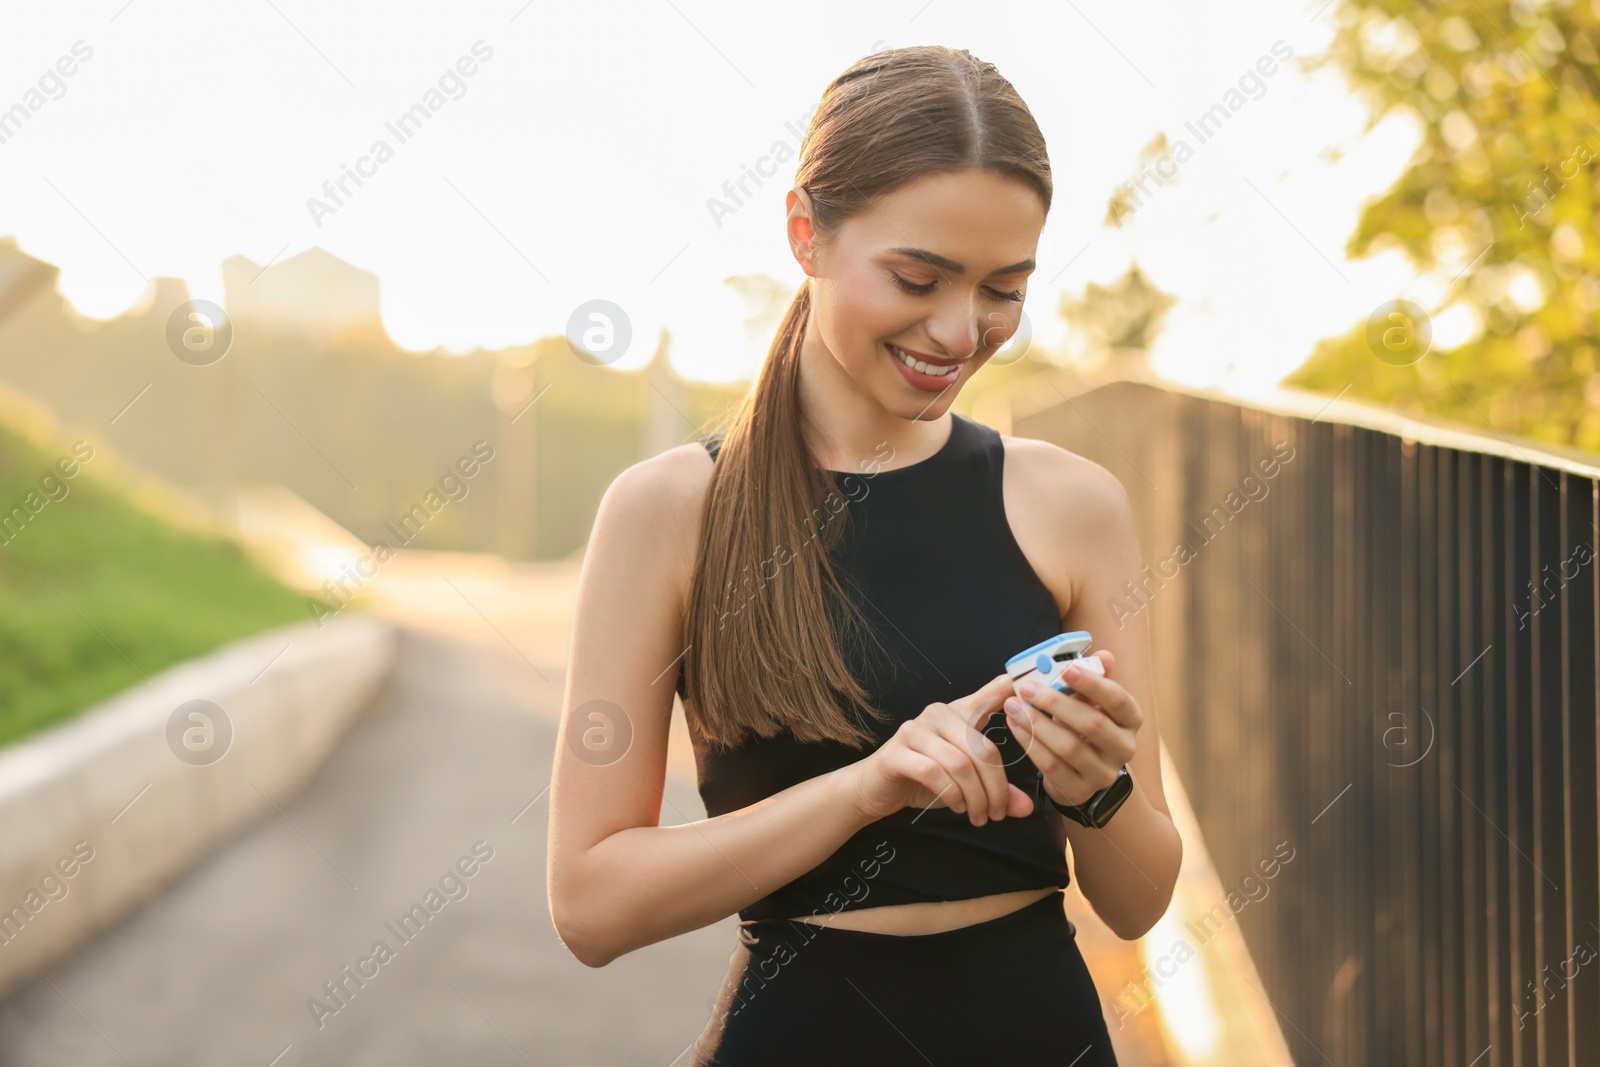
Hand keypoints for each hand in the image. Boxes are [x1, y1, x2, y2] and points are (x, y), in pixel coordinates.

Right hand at [846, 672, 1037, 825]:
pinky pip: (934, 773)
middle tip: (997, 814)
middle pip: (983, 749)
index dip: (1015, 688)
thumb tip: (1026, 807)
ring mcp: (916, 730)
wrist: (874, 789)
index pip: (992, 693)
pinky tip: (956, 807)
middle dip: (996, 788)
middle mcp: (938, 714)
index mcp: (959, 713)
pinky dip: (951, 795)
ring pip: (961, 764)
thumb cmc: (924, 779)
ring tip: (978, 816)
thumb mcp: (966, 785)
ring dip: (975, 797)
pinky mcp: (897, 751)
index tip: (1036, 688)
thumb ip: (996, 792)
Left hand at [1003, 650, 1141, 809]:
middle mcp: (1124, 748)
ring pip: (1068, 747)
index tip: (1065, 669)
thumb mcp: (1092, 702)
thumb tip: (1104, 656)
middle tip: (1027, 688)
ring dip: (1036, 724)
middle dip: (1056, 703)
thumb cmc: (1085, 728)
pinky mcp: (1079, 790)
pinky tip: (1015, 726)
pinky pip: (1051, 766)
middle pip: (1092, 724)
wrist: (1083, 773)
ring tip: (1014, 706)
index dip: (1093, 684)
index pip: (1118, 700)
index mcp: (1131, 720)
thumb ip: (1095, 678)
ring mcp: (1103, 773)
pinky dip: (1030, 743)